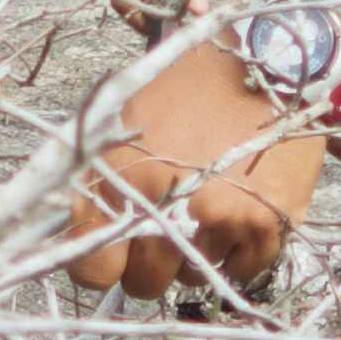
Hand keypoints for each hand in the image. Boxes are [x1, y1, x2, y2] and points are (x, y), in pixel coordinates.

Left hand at [65, 43, 325, 297]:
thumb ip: (97, 177)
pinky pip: (243, 270)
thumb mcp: (123, 117)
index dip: (100, 268)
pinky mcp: (267, 221)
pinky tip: (238, 215)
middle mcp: (170, 204)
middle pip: (146, 282)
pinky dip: (238, 252)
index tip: (112, 258)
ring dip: (194, 255)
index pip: (94, 268)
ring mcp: (222, 217)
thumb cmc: (184, 85)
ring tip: (204, 211)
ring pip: (193, 278)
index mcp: (126, 177)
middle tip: (163, 230)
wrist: (263, 57)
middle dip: (149, 264)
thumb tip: (72, 230)